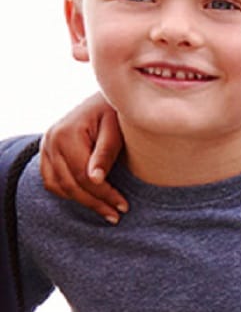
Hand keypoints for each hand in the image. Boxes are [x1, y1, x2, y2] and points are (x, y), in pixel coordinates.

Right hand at [39, 93, 126, 222]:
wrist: (106, 96)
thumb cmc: (115, 111)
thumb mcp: (115, 129)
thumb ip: (105, 153)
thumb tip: (95, 180)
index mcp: (66, 134)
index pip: (83, 175)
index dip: (104, 194)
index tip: (123, 206)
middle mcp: (51, 140)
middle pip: (70, 183)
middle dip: (95, 202)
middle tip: (116, 215)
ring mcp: (45, 145)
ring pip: (58, 185)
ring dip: (81, 201)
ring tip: (105, 211)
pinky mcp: (47, 150)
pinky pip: (51, 179)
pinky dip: (67, 192)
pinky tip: (87, 199)